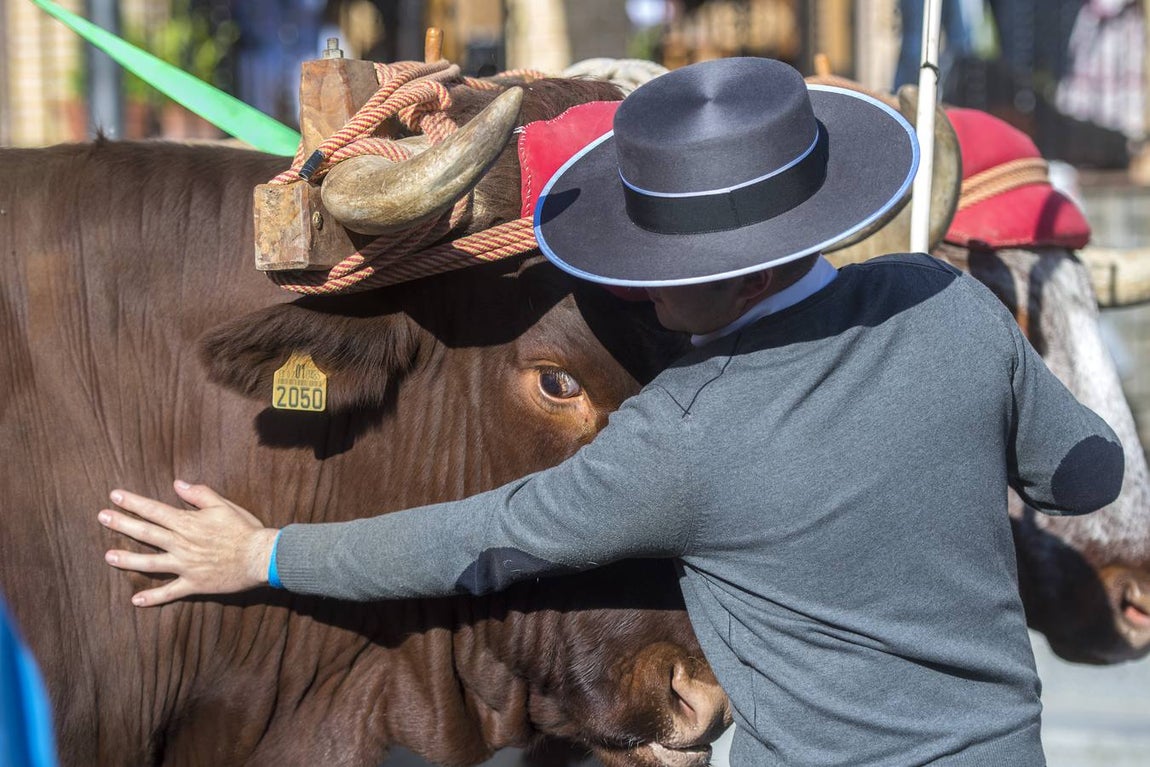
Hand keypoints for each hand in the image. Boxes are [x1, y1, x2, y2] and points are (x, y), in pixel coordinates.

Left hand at [98, 481, 279, 606]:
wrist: (260, 557)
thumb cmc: (244, 529)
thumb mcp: (224, 505)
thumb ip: (199, 494)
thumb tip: (177, 484)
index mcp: (188, 523)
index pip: (154, 510)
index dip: (133, 502)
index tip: (114, 496)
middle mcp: (181, 544)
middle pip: (145, 533)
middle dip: (121, 524)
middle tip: (101, 517)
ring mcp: (185, 566)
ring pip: (150, 563)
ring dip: (127, 560)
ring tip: (108, 556)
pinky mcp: (193, 583)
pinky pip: (169, 592)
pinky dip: (153, 597)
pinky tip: (135, 600)